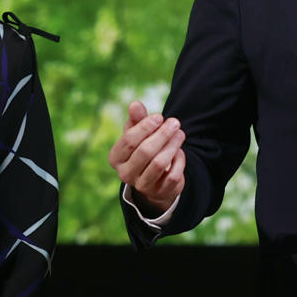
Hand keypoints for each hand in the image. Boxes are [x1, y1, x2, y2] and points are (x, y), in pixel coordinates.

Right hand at [108, 99, 185, 215]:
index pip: (129, 140)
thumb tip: (135, 104)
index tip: (159, 117)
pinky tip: (180, 152)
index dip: (145, 126)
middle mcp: (125, 174)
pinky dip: (179, 160)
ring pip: (159, 163)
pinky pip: (173, 174)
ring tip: (180, 133)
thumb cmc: (143, 148)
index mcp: (116, 158)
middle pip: (145, 151)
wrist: (154, 178)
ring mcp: (143, 186)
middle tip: (175, 122)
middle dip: (162, 134)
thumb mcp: (138, 132)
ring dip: (172, 145)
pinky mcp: (161, 192)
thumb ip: (137, 118)